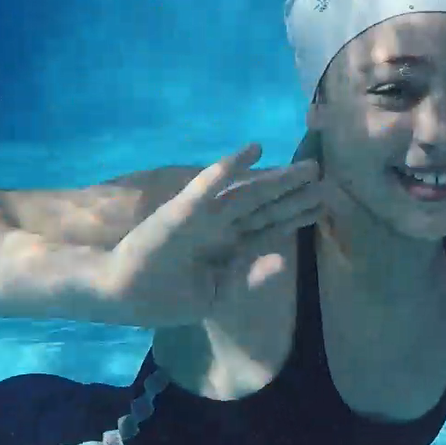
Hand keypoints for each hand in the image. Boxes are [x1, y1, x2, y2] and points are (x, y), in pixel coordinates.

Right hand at [104, 144, 324, 326]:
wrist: (122, 294)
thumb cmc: (164, 295)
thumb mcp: (213, 293)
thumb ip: (246, 276)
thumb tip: (282, 261)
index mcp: (229, 248)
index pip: (271, 226)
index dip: (297, 213)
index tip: (323, 203)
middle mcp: (221, 227)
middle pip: (265, 205)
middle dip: (293, 191)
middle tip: (321, 172)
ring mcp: (204, 217)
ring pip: (248, 193)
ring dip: (276, 178)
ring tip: (307, 164)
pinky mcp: (182, 211)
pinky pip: (209, 186)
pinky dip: (229, 168)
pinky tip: (253, 149)